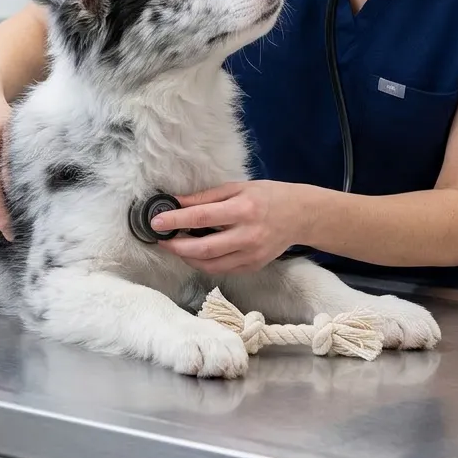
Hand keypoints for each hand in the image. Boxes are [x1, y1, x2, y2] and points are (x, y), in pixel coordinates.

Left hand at [150, 181, 307, 274]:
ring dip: (187, 258)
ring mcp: (251, 255)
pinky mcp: (253, 266)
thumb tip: (176, 202)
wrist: (300, 215)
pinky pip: (221, 270)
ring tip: (175, 247)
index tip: (156, 222)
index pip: (202, 217)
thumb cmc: (267, 196)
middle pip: (204, 248)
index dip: (176, 220)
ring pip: (210, 264)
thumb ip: (206, 197)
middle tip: (161, 240)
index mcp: (243, 209)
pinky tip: (195, 254)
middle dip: (176, 246)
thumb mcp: (238, 187)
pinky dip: (204, 263)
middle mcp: (248, 235)